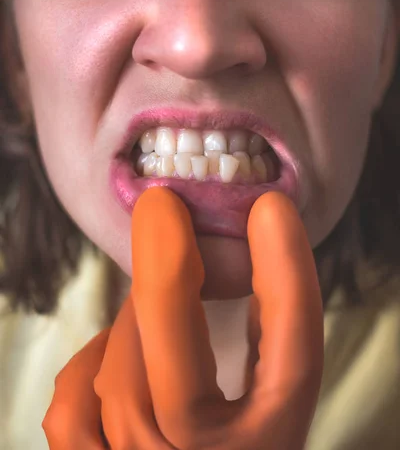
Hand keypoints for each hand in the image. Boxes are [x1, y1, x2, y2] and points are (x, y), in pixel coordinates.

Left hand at [43, 188, 323, 448]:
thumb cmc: (235, 434)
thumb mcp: (267, 398)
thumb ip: (263, 337)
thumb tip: (230, 248)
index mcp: (272, 439)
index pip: (293, 353)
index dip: (286, 272)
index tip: (270, 207)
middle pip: (182, 368)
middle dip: (166, 269)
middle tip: (160, 204)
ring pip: (119, 378)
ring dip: (133, 322)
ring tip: (152, 304)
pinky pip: (73, 409)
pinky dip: (88, 367)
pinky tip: (111, 357)